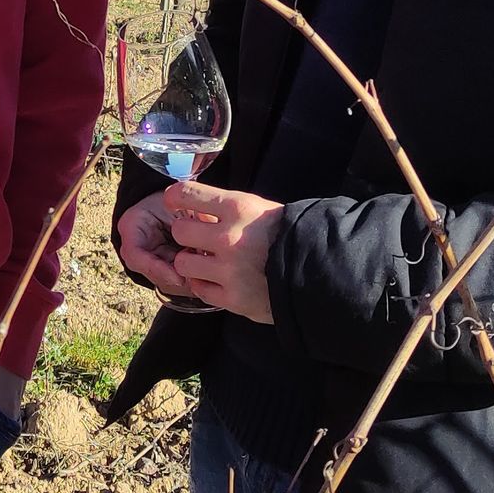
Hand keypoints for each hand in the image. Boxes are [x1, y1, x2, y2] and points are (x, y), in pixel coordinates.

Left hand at [124, 181, 280, 323]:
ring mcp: (229, 271)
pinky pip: (199, 289)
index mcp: (238, 209)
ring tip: (205, 262)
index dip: (176, 197)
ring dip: (191, 262)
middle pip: (179, 231)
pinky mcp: (233, 298)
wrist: (319, 271)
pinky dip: (204, 285)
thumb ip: (228, 208)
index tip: (174, 201)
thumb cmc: (289, 234)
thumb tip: (196, 204)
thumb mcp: (261, 209)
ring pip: (183, 263)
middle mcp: (229, 238)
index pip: (188, 194)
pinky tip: (216, 280)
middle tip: (196, 238)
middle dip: (185, 234)